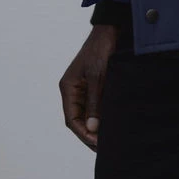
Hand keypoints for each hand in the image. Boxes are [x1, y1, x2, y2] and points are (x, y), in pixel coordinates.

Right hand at [58, 24, 117, 149]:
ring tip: (108, 140)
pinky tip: (110, 124)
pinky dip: (101, 116)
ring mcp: (83, 88)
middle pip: (78, 119)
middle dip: (89, 134)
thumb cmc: (101, 50)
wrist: (110, 30)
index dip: (83, 134)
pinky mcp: (94, 86)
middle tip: (103, 148)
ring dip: (96, 127)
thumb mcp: (98, 76)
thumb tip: (93, 128)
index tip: (96, 144)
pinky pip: (95, 106)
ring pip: (87, 114)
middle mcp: (73, 90)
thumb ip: (94, 102)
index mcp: (68, 88)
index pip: (71, 119)